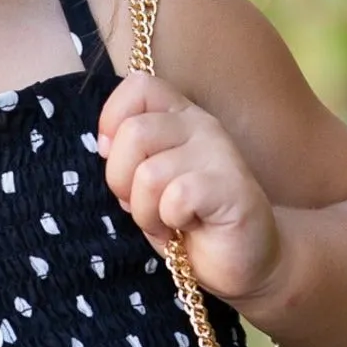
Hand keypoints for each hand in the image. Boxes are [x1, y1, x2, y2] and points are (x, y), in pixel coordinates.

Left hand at [97, 72, 281, 314]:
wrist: (242, 260)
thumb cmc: (189, 222)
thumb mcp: (146, 185)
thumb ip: (127, 157)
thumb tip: (105, 145)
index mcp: (178, 116)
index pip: (139, 86)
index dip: (113, 119)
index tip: (112, 156)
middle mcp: (201, 125)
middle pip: (133, 132)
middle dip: (120, 180)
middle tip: (143, 205)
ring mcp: (219, 153)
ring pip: (149, 173)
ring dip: (145, 211)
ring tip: (167, 222)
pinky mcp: (231, 187)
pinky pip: (176, 196)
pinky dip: (169, 220)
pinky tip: (186, 227)